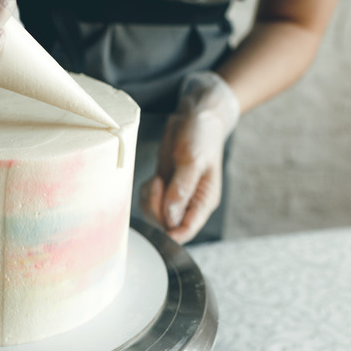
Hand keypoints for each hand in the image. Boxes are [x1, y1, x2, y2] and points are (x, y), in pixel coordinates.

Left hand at [141, 71, 239, 243]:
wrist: (195, 116)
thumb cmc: (201, 136)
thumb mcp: (193, 160)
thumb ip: (181, 189)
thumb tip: (170, 217)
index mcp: (204, 200)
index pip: (187, 230)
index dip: (171, 234)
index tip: (158, 221)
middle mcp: (190, 201)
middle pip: (167, 224)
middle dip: (157, 208)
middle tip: (158, 184)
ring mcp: (176, 194)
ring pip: (155, 213)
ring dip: (150, 199)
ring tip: (157, 178)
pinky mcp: (164, 185)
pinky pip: (149, 199)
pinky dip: (146, 192)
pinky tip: (154, 177)